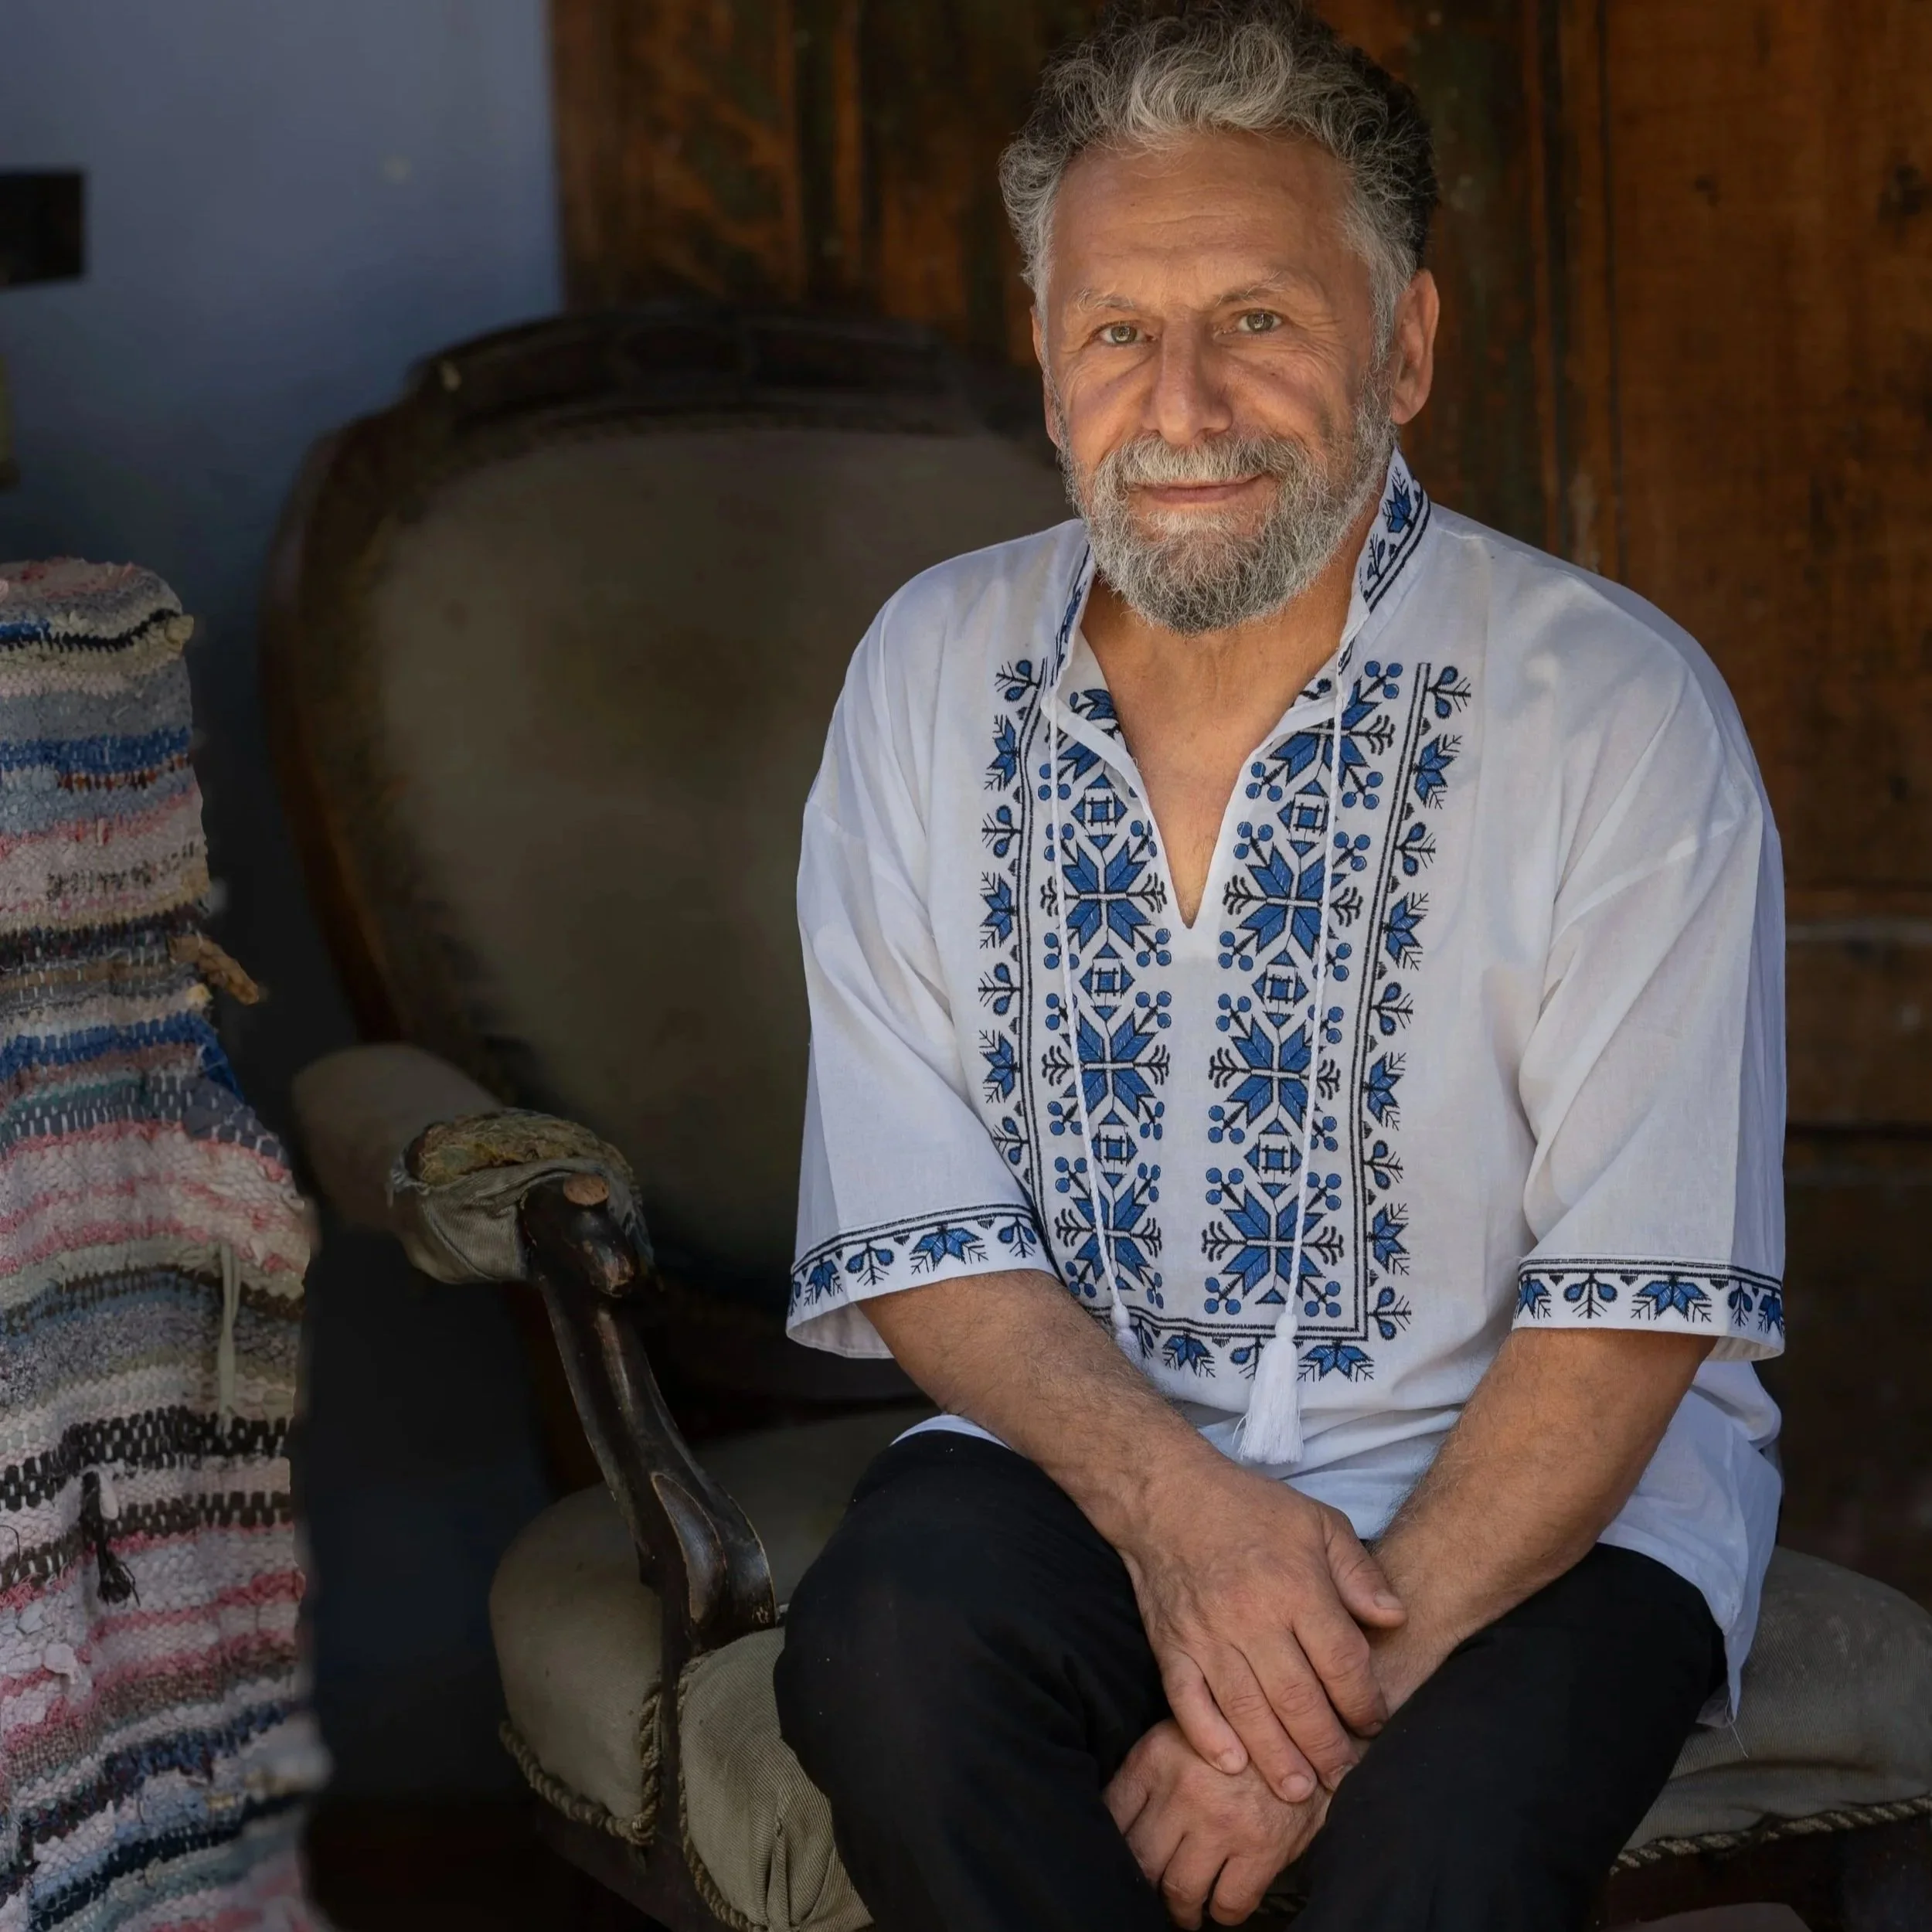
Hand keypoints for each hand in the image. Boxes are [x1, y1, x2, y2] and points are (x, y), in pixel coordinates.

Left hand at [1106, 1719, 1326, 1927]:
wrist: (1309, 1733)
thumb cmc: (1242, 1733)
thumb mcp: (1187, 1728)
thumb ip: (1154, 1767)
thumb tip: (1120, 1815)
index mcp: (1157, 1756)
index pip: (1112, 1813)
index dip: (1111, 1842)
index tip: (1119, 1855)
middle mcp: (1184, 1790)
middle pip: (1140, 1859)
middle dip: (1143, 1881)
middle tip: (1152, 1887)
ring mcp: (1222, 1822)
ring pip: (1179, 1889)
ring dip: (1179, 1907)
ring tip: (1184, 1906)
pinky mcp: (1261, 1848)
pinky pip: (1228, 1904)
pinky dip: (1221, 1912)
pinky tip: (1221, 1902)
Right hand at [1121, 1457, 1403, 1800]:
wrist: (1167, 1495)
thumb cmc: (1250, 1509)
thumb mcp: (1318, 1522)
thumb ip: (1359, 1573)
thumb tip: (1395, 1619)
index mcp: (1296, 1585)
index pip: (1341, 1662)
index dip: (1364, 1703)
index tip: (1375, 1723)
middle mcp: (1253, 1615)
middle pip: (1299, 1699)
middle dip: (1326, 1746)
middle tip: (1343, 1776)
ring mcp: (1208, 1634)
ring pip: (1248, 1710)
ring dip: (1276, 1757)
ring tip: (1299, 1790)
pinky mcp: (1172, 1645)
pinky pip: (1187, 1700)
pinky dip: (1207, 1736)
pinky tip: (1232, 1764)